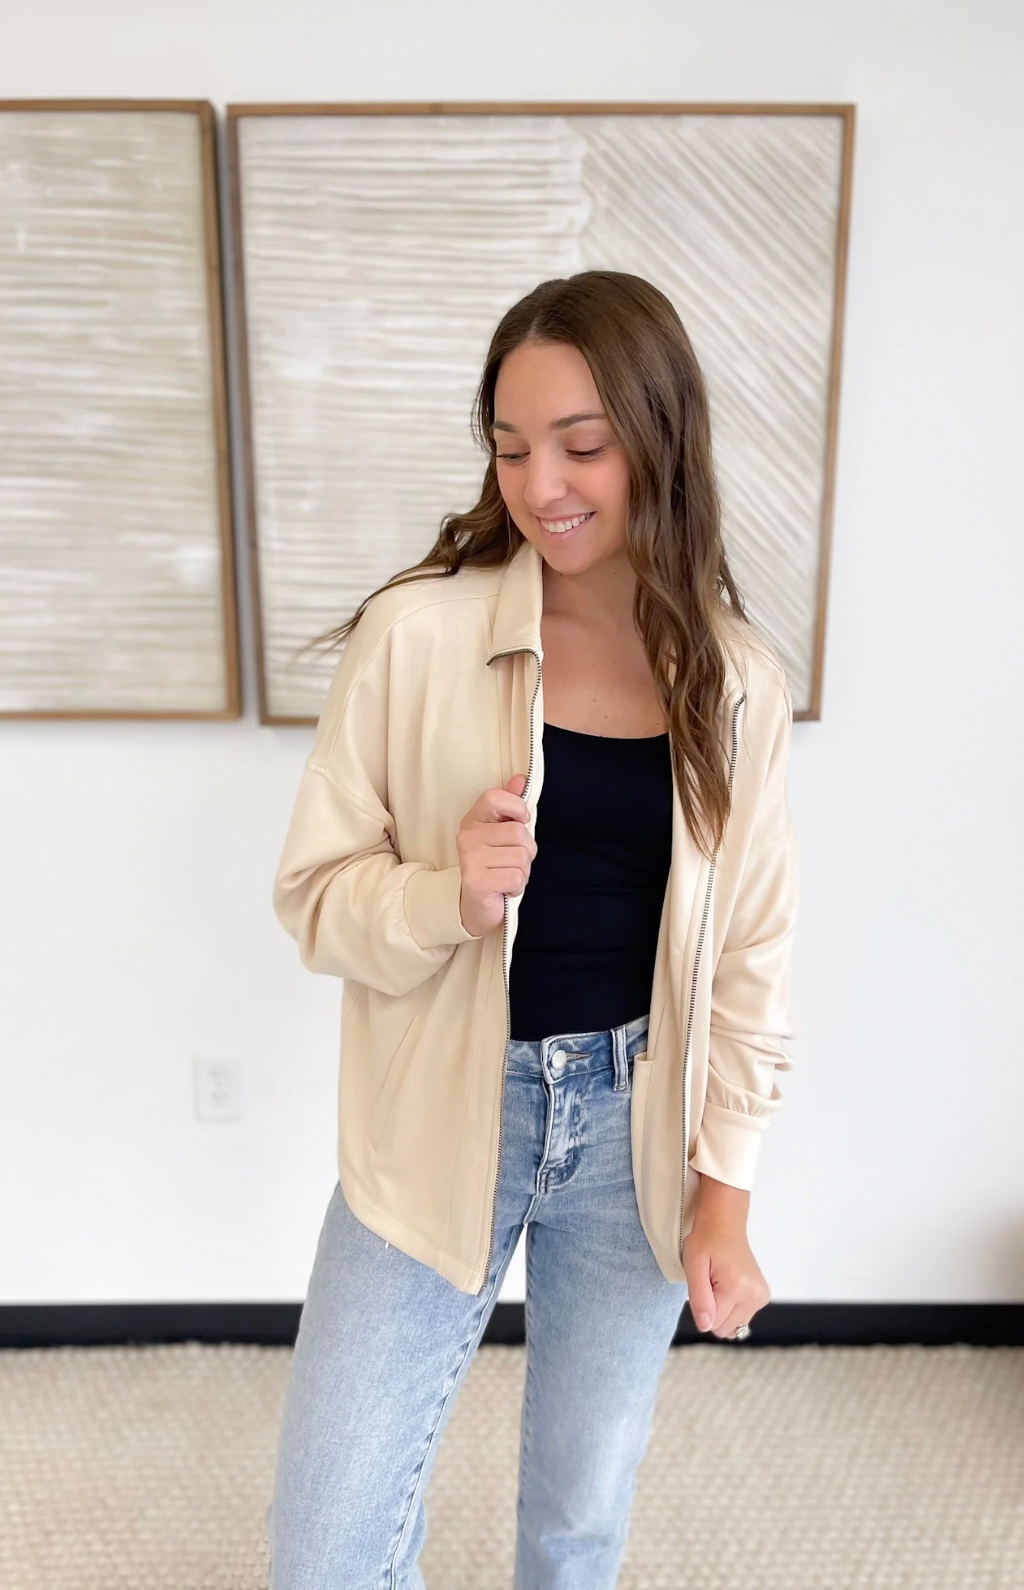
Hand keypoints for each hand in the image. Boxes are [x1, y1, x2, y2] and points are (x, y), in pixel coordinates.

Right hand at [456, 773, 536, 937]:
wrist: (477, 906)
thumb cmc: (494, 866)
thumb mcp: (502, 833)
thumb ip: (510, 805)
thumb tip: (520, 778)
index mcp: (473, 820)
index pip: (495, 797)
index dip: (517, 808)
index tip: (520, 821)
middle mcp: (467, 836)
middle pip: (519, 833)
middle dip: (527, 850)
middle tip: (512, 861)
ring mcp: (470, 859)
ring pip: (521, 857)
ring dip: (523, 871)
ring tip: (507, 875)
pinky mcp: (476, 882)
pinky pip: (516, 877)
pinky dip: (518, 886)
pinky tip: (505, 888)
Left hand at [683, 1187, 769, 1338]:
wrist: (724, 1225)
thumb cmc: (705, 1241)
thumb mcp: (693, 1265)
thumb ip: (699, 1298)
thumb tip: (706, 1326)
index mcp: (737, 1287)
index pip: (713, 1324)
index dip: (702, 1308)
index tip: (703, 1285)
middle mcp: (754, 1295)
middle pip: (724, 1329)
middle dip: (712, 1311)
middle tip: (710, 1284)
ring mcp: (761, 1297)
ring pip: (734, 1326)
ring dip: (722, 1310)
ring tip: (719, 1285)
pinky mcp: (762, 1296)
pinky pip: (742, 1318)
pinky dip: (731, 1307)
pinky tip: (729, 1287)